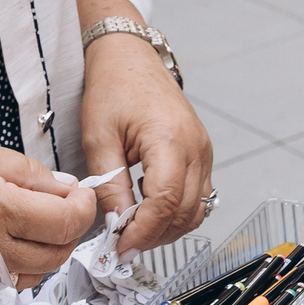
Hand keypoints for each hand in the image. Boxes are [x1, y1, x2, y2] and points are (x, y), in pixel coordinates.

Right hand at [0, 129, 96, 289]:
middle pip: (58, 254)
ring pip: (34, 274)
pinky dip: (17, 262)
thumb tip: (61, 187)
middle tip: (62, 203)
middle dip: (70, 229)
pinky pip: (4, 280)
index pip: (68, 221)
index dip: (83, 205)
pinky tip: (6, 236)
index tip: (80, 193)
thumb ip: (28, 173)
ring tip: (35, 218)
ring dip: (46, 249)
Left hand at [79, 28, 213, 253]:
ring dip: (168, 227)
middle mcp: (196, 147)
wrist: (130, 57)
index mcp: (170, 139)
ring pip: (197, 209)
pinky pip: (199, 195)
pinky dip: (177, 211)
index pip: (165, 203)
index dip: (144, 232)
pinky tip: (149, 208)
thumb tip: (117, 225)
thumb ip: (110, 186)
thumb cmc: (114, 87)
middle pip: (185, 212)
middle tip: (123, 244)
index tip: (121, 247)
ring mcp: (204, 150)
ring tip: (135, 230)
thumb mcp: (99, 139)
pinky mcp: (202, 153)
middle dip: (155, 235)